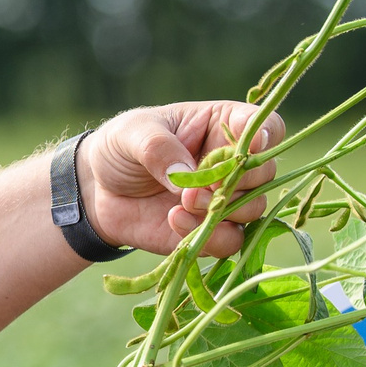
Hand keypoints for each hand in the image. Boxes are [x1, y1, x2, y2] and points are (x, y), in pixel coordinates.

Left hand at [79, 101, 285, 257]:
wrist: (98, 189)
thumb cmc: (122, 147)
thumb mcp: (133, 134)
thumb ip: (159, 148)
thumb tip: (188, 176)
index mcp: (222, 125)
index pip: (266, 126)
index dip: (267, 137)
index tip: (247, 148)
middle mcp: (232, 164)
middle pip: (266, 173)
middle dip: (240, 182)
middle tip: (198, 186)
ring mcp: (225, 199)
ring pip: (255, 210)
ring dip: (225, 211)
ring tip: (183, 203)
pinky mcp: (210, 231)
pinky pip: (230, 241)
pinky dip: (210, 236)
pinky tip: (175, 221)